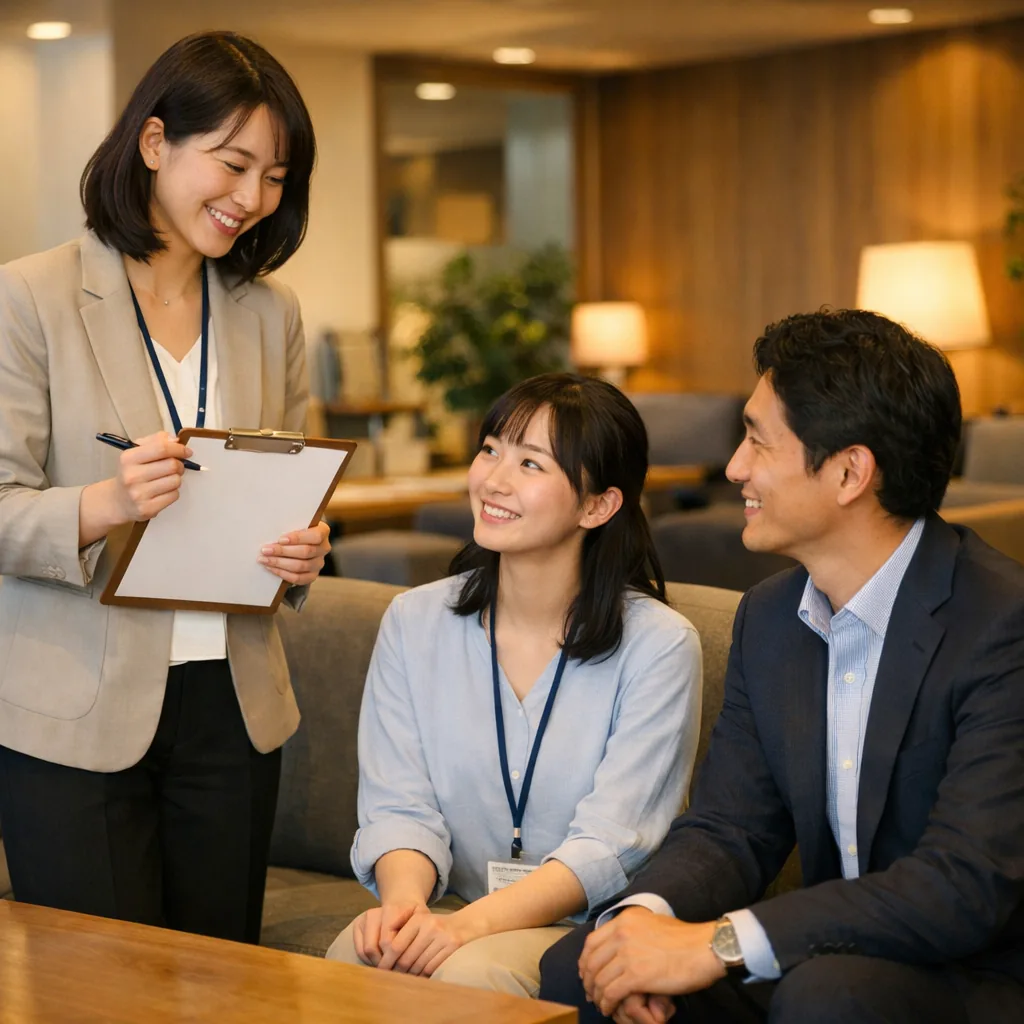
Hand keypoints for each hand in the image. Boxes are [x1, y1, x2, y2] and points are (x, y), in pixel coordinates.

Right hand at [113, 431, 190, 521]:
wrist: (118, 501)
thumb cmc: (132, 472)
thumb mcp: (137, 452)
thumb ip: (156, 441)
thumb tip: (175, 439)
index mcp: (128, 458)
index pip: (161, 448)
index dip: (178, 449)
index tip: (187, 452)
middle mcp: (132, 476)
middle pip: (172, 465)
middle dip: (179, 465)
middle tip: (175, 467)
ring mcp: (139, 494)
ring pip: (176, 481)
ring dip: (176, 479)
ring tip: (166, 479)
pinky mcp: (148, 509)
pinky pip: (174, 495)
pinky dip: (173, 492)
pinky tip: (163, 491)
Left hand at [258, 521, 330, 584]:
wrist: (297, 543)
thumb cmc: (294, 530)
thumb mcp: (294, 524)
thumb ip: (288, 526)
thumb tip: (271, 533)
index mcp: (323, 531)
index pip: (315, 536)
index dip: (298, 538)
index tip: (280, 539)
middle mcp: (324, 548)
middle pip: (306, 552)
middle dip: (282, 551)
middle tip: (265, 550)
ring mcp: (319, 563)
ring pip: (300, 566)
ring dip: (279, 563)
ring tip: (264, 559)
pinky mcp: (312, 575)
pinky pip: (298, 578)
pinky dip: (282, 573)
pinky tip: (271, 568)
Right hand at [352, 901, 424, 965]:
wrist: (403, 903)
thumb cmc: (416, 916)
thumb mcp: (423, 923)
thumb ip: (420, 937)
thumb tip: (418, 964)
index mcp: (393, 910)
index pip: (389, 943)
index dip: (395, 959)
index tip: (404, 970)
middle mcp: (375, 912)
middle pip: (374, 948)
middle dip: (385, 964)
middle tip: (396, 973)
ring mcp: (364, 918)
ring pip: (365, 951)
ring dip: (377, 963)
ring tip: (390, 968)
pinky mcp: (357, 925)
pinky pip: (359, 950)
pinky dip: (369, 960)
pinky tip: (382, 961)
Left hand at [377, 908, 476, 975]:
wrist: (462, 924)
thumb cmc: (434, 926)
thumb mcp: (419, 922)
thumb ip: (402, 933)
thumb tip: (384, 955)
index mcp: (418, 920)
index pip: (397, 945)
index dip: (387, 960)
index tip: (381, 970)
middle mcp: (429, 927)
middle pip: (407, 958)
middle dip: (397, 971)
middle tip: (391, 978)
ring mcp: (442, 937)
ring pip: (418, 965)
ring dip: (409, 975)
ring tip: (403, 979)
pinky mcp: (451, 946)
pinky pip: (431, 968)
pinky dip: (423, 975)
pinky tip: (418, 977)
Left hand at [580, 910, 723, 1018]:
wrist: (703, 948)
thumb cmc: (684, 939)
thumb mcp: (652, 923)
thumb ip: (634, 931)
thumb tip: (622, 943)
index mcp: (624, 920)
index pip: (592, 941)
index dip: (586, 960)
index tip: (587, 973)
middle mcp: (621, 934)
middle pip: (592, 961)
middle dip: (588, 980)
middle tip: (591, 992)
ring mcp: (627, 954)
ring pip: (599, 979)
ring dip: (597, 995)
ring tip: (601, 1004)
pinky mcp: (635, 975)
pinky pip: (610, 993)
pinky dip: (606, 1003)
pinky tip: (609, 1009)